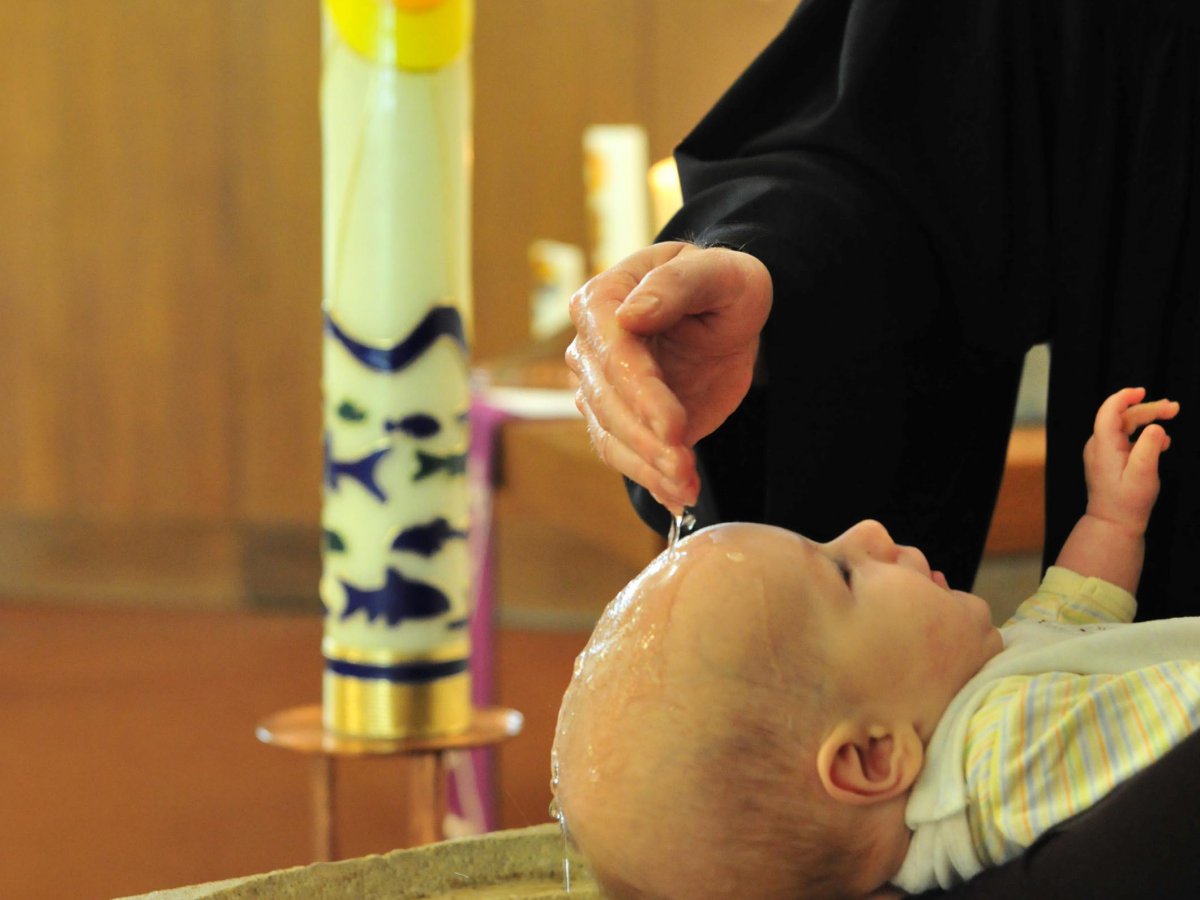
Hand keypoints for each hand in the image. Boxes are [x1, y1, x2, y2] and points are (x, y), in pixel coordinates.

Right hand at [565, 241, 771, 511]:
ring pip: (610, 435)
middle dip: (646, 438)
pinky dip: (650, 480)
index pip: (612, 350)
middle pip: (607, 400)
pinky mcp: (619, 420)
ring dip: (648, 467)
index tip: (673, 424)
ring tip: (687, 488)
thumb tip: (629, 314)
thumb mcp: (719, 273)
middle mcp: (590, 345)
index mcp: (603, 299)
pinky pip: (624, 456)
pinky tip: (676, 497)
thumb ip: (677, 283)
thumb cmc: (723, 287)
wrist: (730, 319)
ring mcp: (599, 386)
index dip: (640, 390)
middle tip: (685, 467)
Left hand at [1083, 387, 1178, 534]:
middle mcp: (1099, 446)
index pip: (1109, 411)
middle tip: (1175, 408)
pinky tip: (1163, 441)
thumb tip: (1156, 427)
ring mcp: (1102, 453)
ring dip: (1148, 419)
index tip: (1142, 390)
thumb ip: (1149, 448)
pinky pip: (1126, 439)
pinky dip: (1144, 435)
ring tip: (1172, 414)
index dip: (1124, 397)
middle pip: (1122, 417)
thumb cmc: (1128, 502)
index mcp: (1103, 445)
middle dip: (1148, 409)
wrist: (1113, 523)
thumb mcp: (1143, 474)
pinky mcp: (1109, 460)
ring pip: (1125, 427)